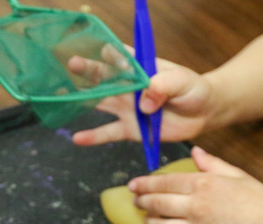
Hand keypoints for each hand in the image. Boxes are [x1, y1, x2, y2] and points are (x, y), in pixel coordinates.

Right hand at [70, 56, 214, 145]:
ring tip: (59, 96)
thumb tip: (143, 103)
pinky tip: (76, 139)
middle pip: (103, 77)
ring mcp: (127, 108)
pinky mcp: (130, 129)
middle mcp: (129, 86)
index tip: (90, 45)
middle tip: (70, 64)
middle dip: (87, 70)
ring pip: (100, 102)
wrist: (203, 113)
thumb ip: (162, 87)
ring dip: (81, 100)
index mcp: (140, 68)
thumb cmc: (193, 89)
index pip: (120, 56)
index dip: (105, 50)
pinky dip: (93, 137)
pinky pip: (108, 133)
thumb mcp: (182, 81)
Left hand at [129, 147, 262, 223]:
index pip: (163, 183)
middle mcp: (195, 208)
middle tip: (136, 202)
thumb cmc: (258, 199)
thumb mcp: (235, 175)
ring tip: (150, 220)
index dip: (144, 185)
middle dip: (142, 203)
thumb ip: (211, 164)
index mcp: (203, 185)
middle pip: (156, 205)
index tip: (133, 186)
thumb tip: (194, 152)